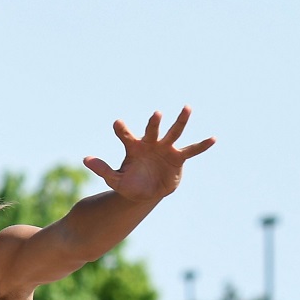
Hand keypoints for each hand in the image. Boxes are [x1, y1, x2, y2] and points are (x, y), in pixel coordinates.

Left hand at [82, 107, 214, 202]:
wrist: (146, 192)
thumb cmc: (129, 183)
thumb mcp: (115, 180)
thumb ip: (103, 169)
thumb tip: (85, 159)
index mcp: (133, 147)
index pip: (126, 135)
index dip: (122, 130)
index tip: (117, 123)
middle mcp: (150, 143)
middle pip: (152, 129)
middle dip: (154, 123)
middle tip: (156, 114)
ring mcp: (165, 148)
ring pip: (174, 132)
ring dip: (180, 121)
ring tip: (187, 108)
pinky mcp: (178, 158)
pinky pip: (191, 150)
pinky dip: (202, 145)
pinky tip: (213, 138)